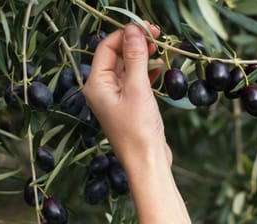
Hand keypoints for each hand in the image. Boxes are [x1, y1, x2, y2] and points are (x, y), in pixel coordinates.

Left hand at [84, 23, 169, 170]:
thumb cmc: (138, 130)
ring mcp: (115, 98)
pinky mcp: (128, 106)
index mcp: (96, 85)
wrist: (147, 162)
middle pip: (116, 56)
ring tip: (160, 48)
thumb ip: (135, 57)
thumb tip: (133, 30)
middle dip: (135, 43)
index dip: (125, 34)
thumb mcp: (137, 89)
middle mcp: (102, 90)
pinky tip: (159, 68)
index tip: (146, 27)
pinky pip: (134, 81)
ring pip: (126, 68)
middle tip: (157, 36)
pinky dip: (146, 72)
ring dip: (142, 56)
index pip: (106, 48)